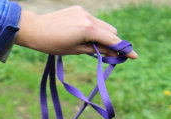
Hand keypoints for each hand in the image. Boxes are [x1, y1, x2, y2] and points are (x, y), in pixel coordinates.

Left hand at [16, 6, 137, 58]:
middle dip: (113, 43)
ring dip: (103, 36)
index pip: (111, 39)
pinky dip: (94, 30)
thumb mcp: (77, 51)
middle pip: (111, 31)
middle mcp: (89, 17)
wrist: (36, 29)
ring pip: (103, 25)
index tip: (133, 56)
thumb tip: (113, 54)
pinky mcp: (79, 9)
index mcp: (88, 29)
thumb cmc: (54, 44)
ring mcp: (84, 11)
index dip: (123, 49)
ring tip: (93, 48)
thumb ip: (97, 50)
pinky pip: (93, 20)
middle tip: (110, 55)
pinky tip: (83, 37)